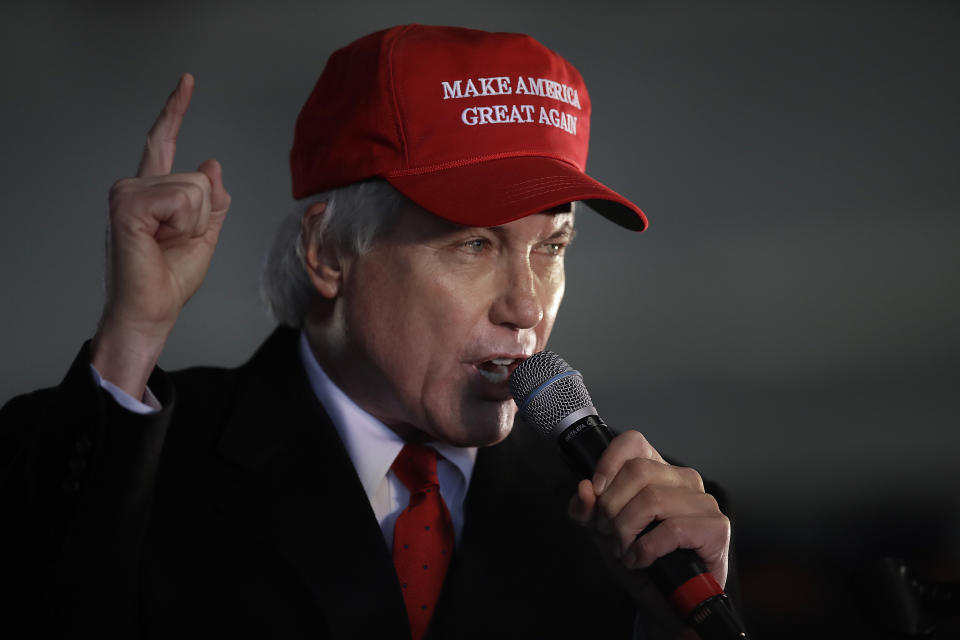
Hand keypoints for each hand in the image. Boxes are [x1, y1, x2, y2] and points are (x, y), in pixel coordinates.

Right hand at [91, 73, 230, 397]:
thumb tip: (212, 163)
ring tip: (166, 243)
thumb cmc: (171, 278)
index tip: (187, 81)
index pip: (163, 141)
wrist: (153, 308)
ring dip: (193, 224)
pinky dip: (183, 225)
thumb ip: (212, 201)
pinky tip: (159, 240)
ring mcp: (128, 193)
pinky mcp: (127, 204)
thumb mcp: (205, 234)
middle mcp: (136, 186)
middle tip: (174, 242)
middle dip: (202, 216)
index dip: (176, 110)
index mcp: (153, 192)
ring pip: (195, 189)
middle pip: (200, 178)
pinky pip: (183, 200)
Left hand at [567, 430, 730, 586]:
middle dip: (612, 507)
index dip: (608, 463)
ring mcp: (703, 502)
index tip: (596, 490)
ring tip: (625, 550)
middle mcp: (683, 479)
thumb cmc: (639, 561)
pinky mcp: (716, 528)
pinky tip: (642, 559)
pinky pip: (672, 528)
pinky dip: (647, 549)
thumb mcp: (602, 532)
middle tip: (610, 533)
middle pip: (637, 471)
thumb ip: (587, 510)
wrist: (665, 604)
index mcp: (658, 471)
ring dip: (627, 531)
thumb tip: (584, 490)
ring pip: (652, 500)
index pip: (633, 442)